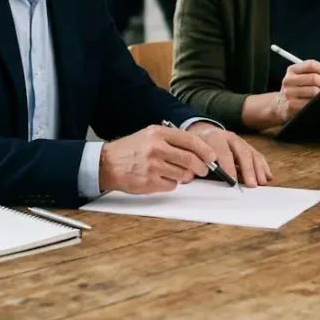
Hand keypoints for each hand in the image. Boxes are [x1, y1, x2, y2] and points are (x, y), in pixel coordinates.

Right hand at [99, 125, 213, 194]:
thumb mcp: (149, 135)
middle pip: (190, 159)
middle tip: (204, 170)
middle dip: (201, 167)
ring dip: (185, 176)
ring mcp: (153, 166)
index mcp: (158, 134)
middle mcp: (156, 148)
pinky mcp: (149, 182)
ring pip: (183, 174)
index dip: (205, 150)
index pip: (190, 141)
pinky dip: (172, 184)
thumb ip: (171, 140)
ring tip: (178, 174)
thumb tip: (196, 150)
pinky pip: (171, 185)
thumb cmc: (130, 150)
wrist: (107, 163)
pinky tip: (163, 179)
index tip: (212, 157)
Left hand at [187, 123, 272, 186]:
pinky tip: (266, 177)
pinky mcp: (247, 147)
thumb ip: (192, 164)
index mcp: (215, 138)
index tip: (232, 180)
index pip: (223, 152)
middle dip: (248, 169)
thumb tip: (187, 177)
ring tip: (262, 183)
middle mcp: (230, 138)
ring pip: (252, 154)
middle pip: (242, 152)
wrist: (204, 132)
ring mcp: (240, 142)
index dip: (229, 166)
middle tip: (251, 185)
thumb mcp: (192, 151)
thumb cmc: (198, 146)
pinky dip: (263, 167)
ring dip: (258, 169)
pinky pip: (257, 156)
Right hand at [278, 60, 319, 120]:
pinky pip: (310, 103)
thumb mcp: (304, 77)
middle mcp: (288, 80)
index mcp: (292, 70)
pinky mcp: (291, 105)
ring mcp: (288, 93)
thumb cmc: (299, 89)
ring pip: (313, 91)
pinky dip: (319, 103)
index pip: (311, 65)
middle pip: (313, 78)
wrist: (281, 105)